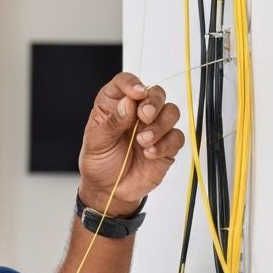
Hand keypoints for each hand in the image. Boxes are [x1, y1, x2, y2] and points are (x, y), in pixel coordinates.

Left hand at [78, 72, 184, 214]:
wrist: (109, 190)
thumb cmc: (99, 163)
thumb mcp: (96, 143)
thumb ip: (112, 123)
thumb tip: (128, 104)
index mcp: (114, 105)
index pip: (125, 82)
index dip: (132, 83)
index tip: (136, 94)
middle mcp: (136, 112)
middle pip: (155, 93)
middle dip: (153, 102)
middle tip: (145, 116)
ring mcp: (153, 127)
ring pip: (171, 112)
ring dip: (160, 124)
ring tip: (143, 141)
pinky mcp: (166, 145)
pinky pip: (176, 137)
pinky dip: (165, 144)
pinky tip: (150, 153)